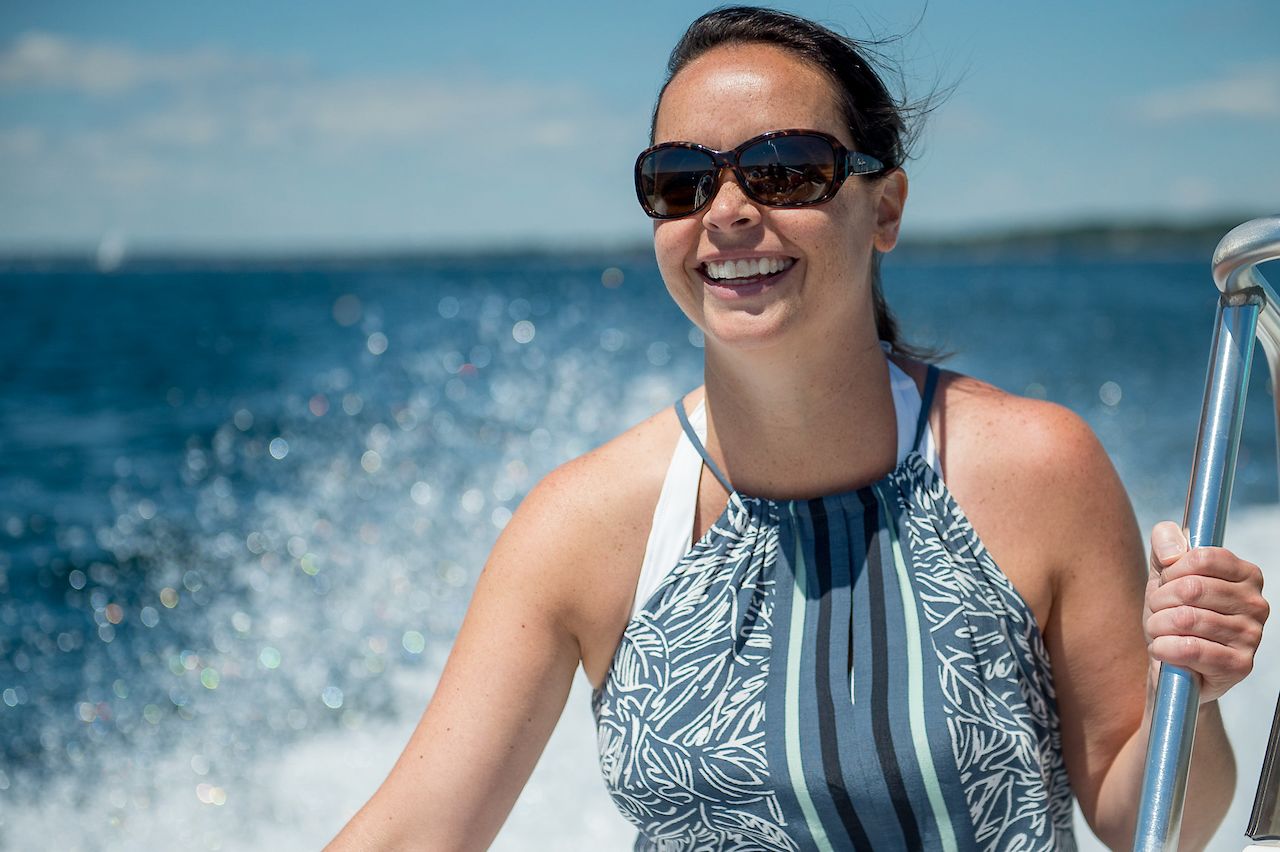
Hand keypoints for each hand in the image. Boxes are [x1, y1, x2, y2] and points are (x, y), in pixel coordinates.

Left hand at [1143, 521, 1268, 703]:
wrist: (1170, 659)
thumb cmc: (1173, 611)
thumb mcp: (1164, 571)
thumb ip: (1166, 542)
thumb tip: (1173, 551)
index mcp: (1246, 574)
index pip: (1202, 558)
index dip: (1172, 570)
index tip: (1166, 582)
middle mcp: (1256, 604)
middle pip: (1191, 588)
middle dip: (1160, 600)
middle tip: (1158, 611)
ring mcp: (1252, 636)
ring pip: (1187, 619)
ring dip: (1158, 625)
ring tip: (1159, 630)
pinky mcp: (1239, 665)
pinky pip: (1190, 650)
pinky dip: (1164, 648)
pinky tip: (1162, 649)